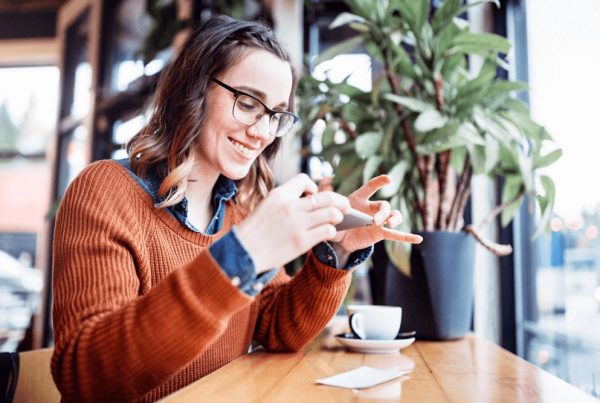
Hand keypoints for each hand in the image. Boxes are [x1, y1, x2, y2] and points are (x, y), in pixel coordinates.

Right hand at [236, 174, 350, 273]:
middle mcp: (290, 206)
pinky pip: (327, 230)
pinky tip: (328, 233)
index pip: (304, 180)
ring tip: (337, 220)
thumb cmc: (255, 231)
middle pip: (326, 197)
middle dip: (340, 201)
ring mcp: (297, 224)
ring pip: (332, 213)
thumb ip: (287, 201)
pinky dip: (332, 230)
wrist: (243, 252)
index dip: (313, 187)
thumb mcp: (266, 206)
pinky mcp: (302, 241)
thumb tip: (311, 200)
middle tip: (345, 206)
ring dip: (338, 216)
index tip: (313, 195)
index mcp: (280, 195)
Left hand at [330, 175, 422, 256]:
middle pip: (384, 206)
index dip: (379, 182)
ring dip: (394, 219)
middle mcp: (372, 208)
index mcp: (359, 199)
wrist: (338, 237)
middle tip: (376, 221)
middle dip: (383, 213)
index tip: (389, 180)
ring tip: (390, 224)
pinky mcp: (380, 233)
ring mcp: (378, 221)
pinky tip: (419, 239)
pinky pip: (395, 235)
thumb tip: (326, 208)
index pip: (370, 187)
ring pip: (393, 216)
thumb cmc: (336, 220)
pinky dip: (407, 237)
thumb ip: (332, 211)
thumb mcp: (331, 213)